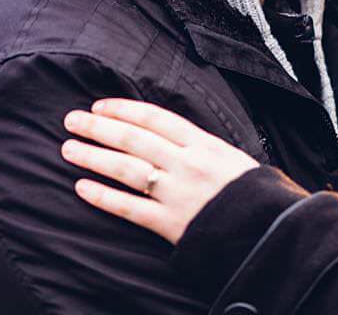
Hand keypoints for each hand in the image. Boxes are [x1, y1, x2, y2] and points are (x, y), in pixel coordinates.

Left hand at [61, 99, 259, 243]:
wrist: (269, 231)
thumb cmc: (252, 193)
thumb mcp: (231, 157)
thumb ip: (199, 146)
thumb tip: (167, 134)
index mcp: (203, 144)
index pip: (155, 119)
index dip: (124, 110)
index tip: (99, 106)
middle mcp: (187, 164)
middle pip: (134, 139)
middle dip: (99, 128)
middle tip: (72, 120)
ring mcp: (177, 194)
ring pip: (127, 169)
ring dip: (94, 157)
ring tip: (69, 149)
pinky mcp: (170, 224)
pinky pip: (130, 208)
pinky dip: (104, 197)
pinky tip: (82, 188)